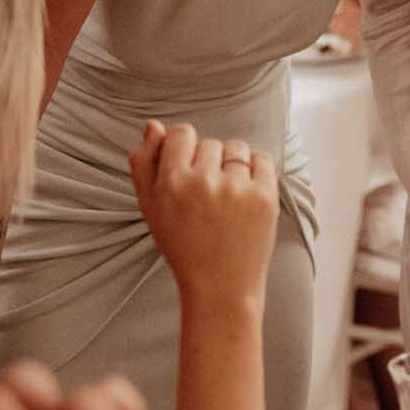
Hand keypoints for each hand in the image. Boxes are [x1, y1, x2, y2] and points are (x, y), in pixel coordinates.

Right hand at [129, 120, 277, 307]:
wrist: (220, 285)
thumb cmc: (182, 244)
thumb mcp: (150, 207)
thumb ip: (144, 163)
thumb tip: (154, 125)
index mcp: (171, 183)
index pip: (182, 133)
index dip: (185, 149)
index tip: (189, 171)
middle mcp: (203, 182)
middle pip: (210, 142)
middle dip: (209, 162)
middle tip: (207, 196)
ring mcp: (237, 188)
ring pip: (236, 148)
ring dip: (233, 164)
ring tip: (227, 195)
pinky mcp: (265, 196)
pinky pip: (262, 158)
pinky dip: (257, 169)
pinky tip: (247, 192)